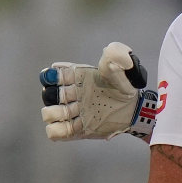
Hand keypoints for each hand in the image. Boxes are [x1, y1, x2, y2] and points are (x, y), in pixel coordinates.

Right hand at [40, 42, 159, 140]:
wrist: (134, 110)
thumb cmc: (126, 88)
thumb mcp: (125, 70)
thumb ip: (118, 57)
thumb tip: (110, 50)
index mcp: (76, 78)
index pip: (51, 75)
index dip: (51, 76)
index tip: (61, 79)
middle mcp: (70, 95)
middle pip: (47, 94)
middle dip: (55, 96)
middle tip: (74, 98)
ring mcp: (71, 113)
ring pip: (48, 114)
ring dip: (57, 113)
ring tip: (74, 112)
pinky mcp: (75, 130)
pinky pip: (54, 132)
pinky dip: (58, 129)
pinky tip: (75, 125)